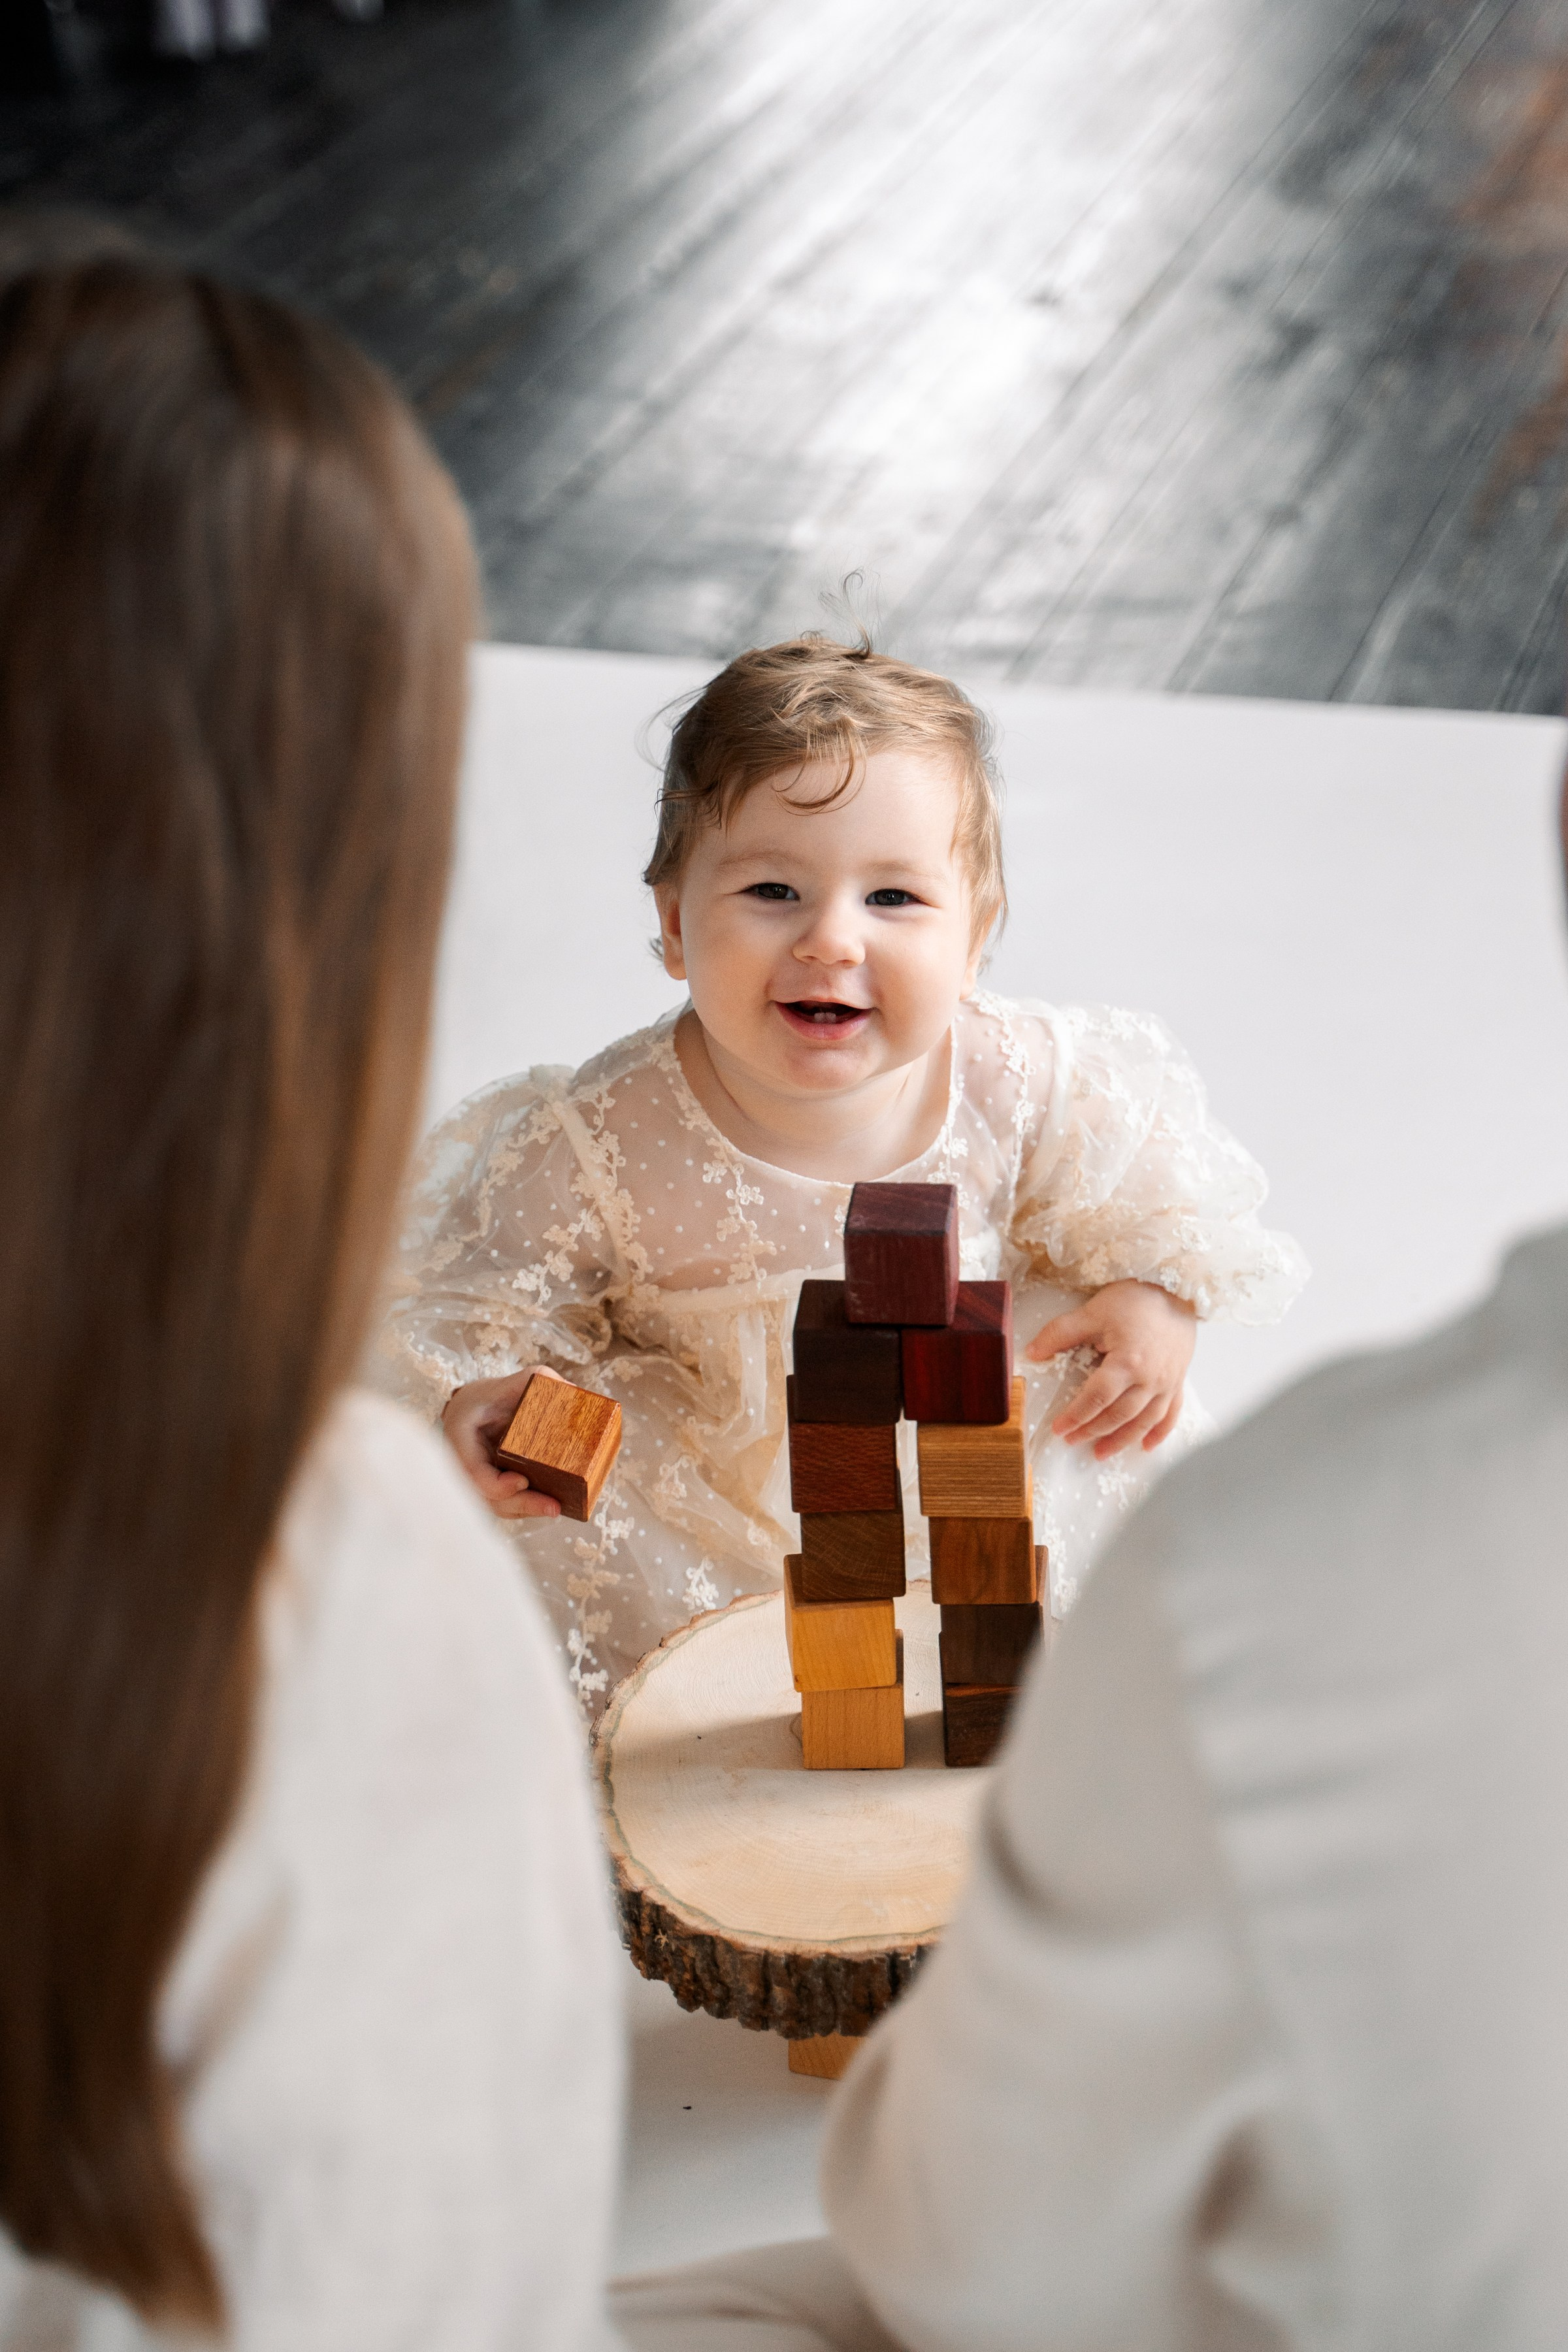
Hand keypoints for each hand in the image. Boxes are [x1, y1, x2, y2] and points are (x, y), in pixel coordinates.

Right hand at [441, 1368, 564, 1518]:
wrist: (475, 1409)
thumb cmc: (494, 1395)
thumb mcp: (513, 1382)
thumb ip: (536, 1380)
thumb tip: (571, 1391)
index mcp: (460, 1435)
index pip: (471, 1469)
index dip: (495, 1483)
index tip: (522, 1481)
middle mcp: (462, 1462)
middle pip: (485, 1495)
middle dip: (519, 1503)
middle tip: (552, 1506)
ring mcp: (473, 1478)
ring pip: (495, 1505)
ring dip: (524, 1509)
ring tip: (555, 1508)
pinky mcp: (488, 1486)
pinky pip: (502, 1503)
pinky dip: (523, 1507)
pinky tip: (547, 1506)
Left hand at [1026, 1280, 1195, 1458]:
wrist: (1177, 1288)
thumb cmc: (1136, 1299)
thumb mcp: (1093, 1312)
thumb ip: (1060, 1334)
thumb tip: (1032, 1353)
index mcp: (1127, 1362)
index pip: (1097, 1398)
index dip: (1076, 1415)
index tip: (1059, 1428)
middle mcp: (1150, 1379)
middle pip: (1119, 1414)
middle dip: (1093, 1430)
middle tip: (1072, 1440)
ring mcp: (1167, 1382)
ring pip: (1143, 1420)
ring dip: (1122, 1439)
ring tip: (1101, 1452)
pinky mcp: (1178, 1380)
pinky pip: (1170, 1413)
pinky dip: (1159, 1432)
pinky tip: (1146, 1446)